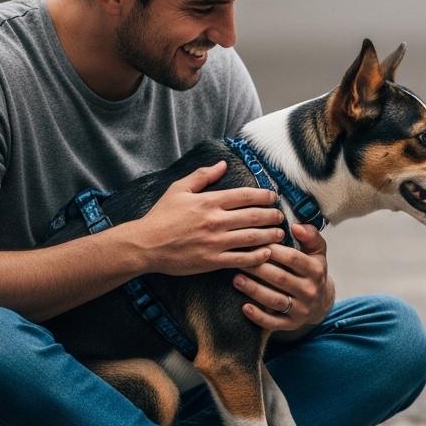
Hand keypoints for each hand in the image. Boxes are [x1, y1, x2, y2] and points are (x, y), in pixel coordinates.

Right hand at [131, 161, 284, 275]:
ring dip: (271, 235)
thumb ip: (202, 175)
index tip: (274, 197)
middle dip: (273, 215)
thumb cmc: (161, 216)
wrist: (145, 245)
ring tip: (279, 233)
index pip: (246, 196)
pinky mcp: (213, 261)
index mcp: (209, 202)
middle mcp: (216, 221)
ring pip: (253, 238)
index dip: (264, 195)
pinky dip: (258, 256)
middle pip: (254, 216)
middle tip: (281, 216)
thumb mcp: (178, 189)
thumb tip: (223, 164)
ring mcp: (215, 242)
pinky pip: (242, 259)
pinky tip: (267, 253)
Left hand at [234, 223, 335, 339]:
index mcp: (316, 270)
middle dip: (258, 268)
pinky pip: (273, 323)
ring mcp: (302, 310)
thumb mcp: (317, 251)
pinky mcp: (292, 325)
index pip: (293, 258)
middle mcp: (310, 291)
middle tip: (237, 259)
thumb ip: (310, 235)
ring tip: (236, 279)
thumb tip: (296, 226)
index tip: (254, 242)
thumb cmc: (311, 270)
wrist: (321, 302)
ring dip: (254, 290)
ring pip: (275, 300)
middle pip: (281, 279)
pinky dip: (258, 316)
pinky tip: (244, 307)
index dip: (273, 250)